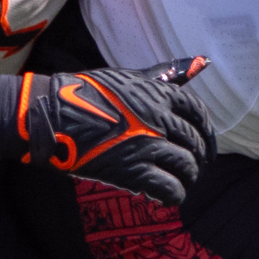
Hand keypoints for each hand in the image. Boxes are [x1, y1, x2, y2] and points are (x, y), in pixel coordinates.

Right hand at [0, 58, 218, 204]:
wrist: (54, 116)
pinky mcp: (134, 173)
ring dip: (187, 177)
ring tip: (180, 181)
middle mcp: (159, 121)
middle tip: (193, 166)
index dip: (205, 130)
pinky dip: (174, 195)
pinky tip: (167, 196)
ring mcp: (148, 147)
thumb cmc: (86, 93)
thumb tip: (200, 62)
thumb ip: (163, 75)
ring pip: (187, 167)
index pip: (198, 113)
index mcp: (159, 95)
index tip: (203, 141)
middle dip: (198, 157)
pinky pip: (170, 190)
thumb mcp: (127, 77)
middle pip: (195, 142)